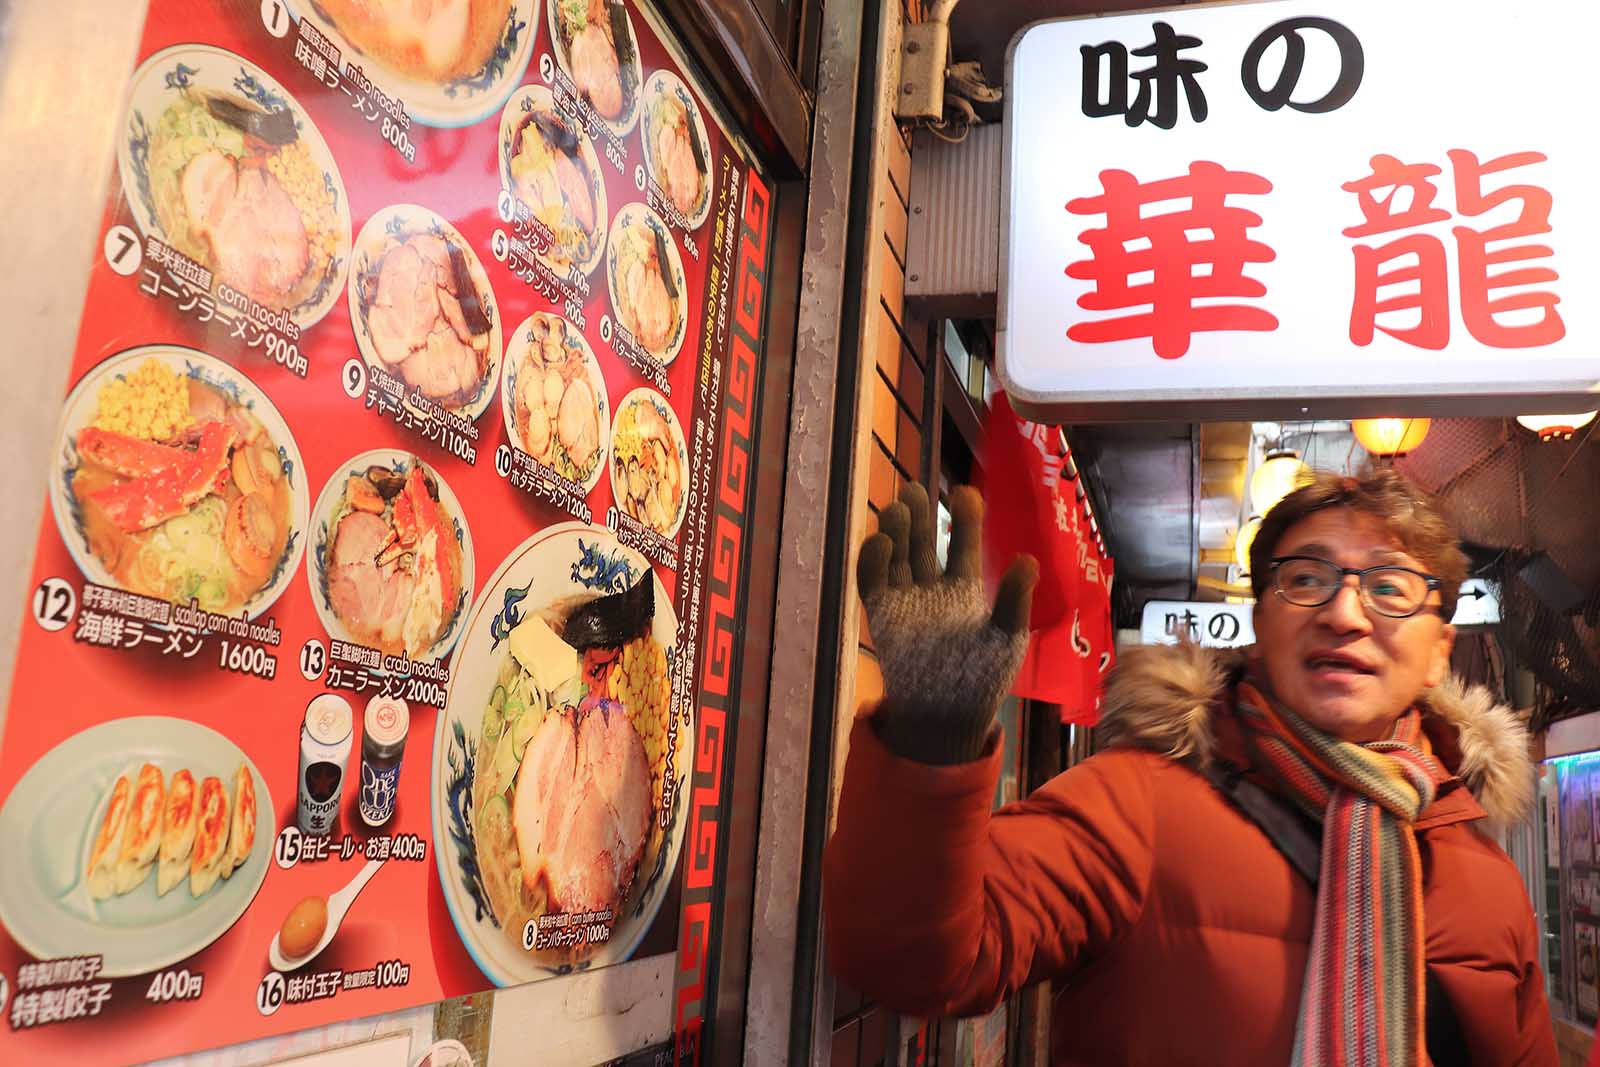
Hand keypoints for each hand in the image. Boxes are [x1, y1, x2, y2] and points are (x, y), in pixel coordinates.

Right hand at [857, 483, 1037, 763]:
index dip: (964, 518)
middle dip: (919, 516)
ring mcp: (905, 600)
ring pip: (897, 556)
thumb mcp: (1006, 637)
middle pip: (922, 543)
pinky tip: (880, 542)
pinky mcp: (882, 614)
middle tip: (916, 488)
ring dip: (896, 530)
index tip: (966, 493)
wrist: (946, 714)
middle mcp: (932, 588)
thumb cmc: (981, 678)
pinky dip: (873, 561)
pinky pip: (873, 581)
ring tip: (899, 506)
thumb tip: (1028, 560)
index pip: (961, 544)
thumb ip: (1013, 599)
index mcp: (964, 589)